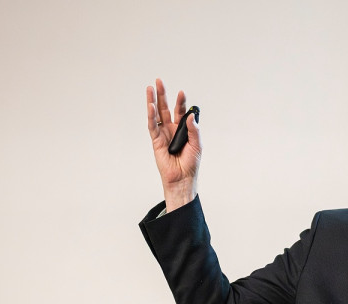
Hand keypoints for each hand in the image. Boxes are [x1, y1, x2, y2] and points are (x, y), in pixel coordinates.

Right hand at [147, 78, 200, 211]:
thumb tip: (190, 116)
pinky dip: (151, 116)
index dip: (181, 102)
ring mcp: (163, 134)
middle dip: (162, 95)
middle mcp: (171, 129)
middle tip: (159, 81)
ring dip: (153, 101)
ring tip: (150, 88)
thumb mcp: (197, 145)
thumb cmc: (191, 163)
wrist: (183, 178)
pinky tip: (150, 106)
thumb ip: (194, 130)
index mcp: (182, 129)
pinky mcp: (156, 141)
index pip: (180, 111)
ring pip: (156, 114)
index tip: (182, 92)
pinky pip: (152, 126)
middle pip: (165, 108)